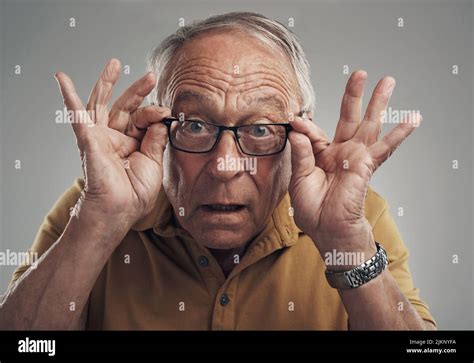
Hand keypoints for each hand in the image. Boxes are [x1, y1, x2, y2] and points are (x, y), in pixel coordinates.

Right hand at [55, 58, 170, 226]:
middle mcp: (116, 137)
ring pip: (102, 104)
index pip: (143, 119)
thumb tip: (160, 117)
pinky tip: (61, 78)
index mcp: (133, 143)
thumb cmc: (135, 192)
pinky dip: (69, 97)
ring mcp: (100, 137)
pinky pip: (77, 116)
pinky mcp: (88, 139)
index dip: (154, 112)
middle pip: (125, 106)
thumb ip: (156, 139)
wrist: (120, 209)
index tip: (166, 111)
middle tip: (151, 75)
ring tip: (115, 63)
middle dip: (137, 90)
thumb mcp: (153, 162)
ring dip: (107, 83)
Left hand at [288, 71, 420, 255]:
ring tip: (388, 81)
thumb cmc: (313, 211)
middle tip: (359, 73)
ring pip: (369, 124)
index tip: (295, 120)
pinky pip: (386, 146)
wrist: (330, 232)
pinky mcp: (367, 165)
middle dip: (353, 96)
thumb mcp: (299, 180)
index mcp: (320, 156)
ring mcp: (356, 157)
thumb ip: (300, 154)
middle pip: (348, 117)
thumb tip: (297, 129)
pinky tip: (413, 117)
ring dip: (379, 103)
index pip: (314, 133)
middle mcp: (340, 153)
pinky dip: (400, 132)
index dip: (305, 126)